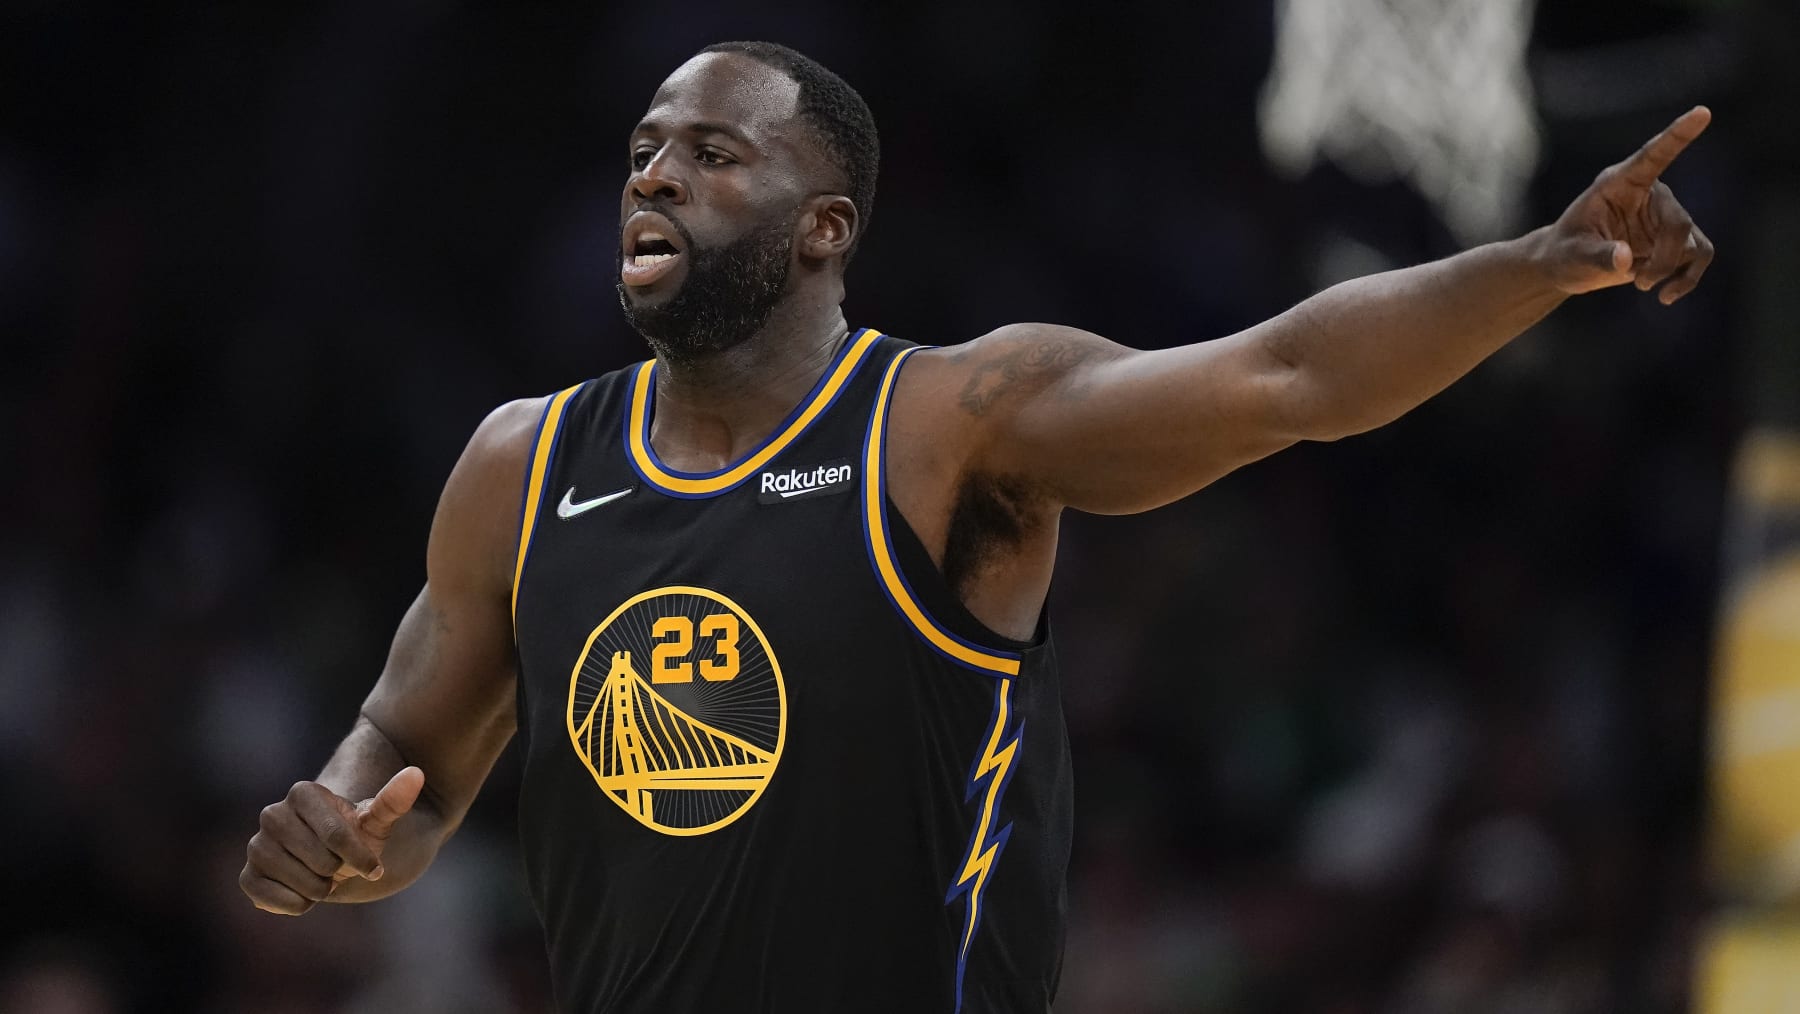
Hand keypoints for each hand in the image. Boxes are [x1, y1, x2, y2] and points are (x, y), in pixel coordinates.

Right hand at [239, 766, 424, 914]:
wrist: (330, 860)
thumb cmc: (355, 837)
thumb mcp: (377, 821)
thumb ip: (394, 800)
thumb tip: (416, 774)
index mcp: (303, 793)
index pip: (337, 836)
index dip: (361, 858)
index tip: (375, 868)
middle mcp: (272, 814)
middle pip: (322, 862)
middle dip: (340, 872)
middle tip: (337, 865)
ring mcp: (256, 845)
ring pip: (302, 883)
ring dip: (321, 889)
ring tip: (320, 875)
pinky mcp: (247, 876)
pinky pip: (272, 899)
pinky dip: (295, 904)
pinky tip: (301, 890)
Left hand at [1540, 106, 1715, 302]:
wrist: (1565, 266)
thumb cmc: (1563, 253)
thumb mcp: (1572, 256)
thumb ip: (1598, 256)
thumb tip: (1627, 260)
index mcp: (1619, 183)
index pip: (1653, 156)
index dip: (1677, 135)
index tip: (1702, 113)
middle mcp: (1649, 195)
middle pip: (1679, 222)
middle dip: (1664, 258)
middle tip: (1639, 282)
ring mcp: (1664, 217)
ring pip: (1691, 243)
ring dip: (1671, 270)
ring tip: (1641, 286)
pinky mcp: (1672, 240)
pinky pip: (1698, 256)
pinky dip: (1687, 278)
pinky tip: (1666, 296)